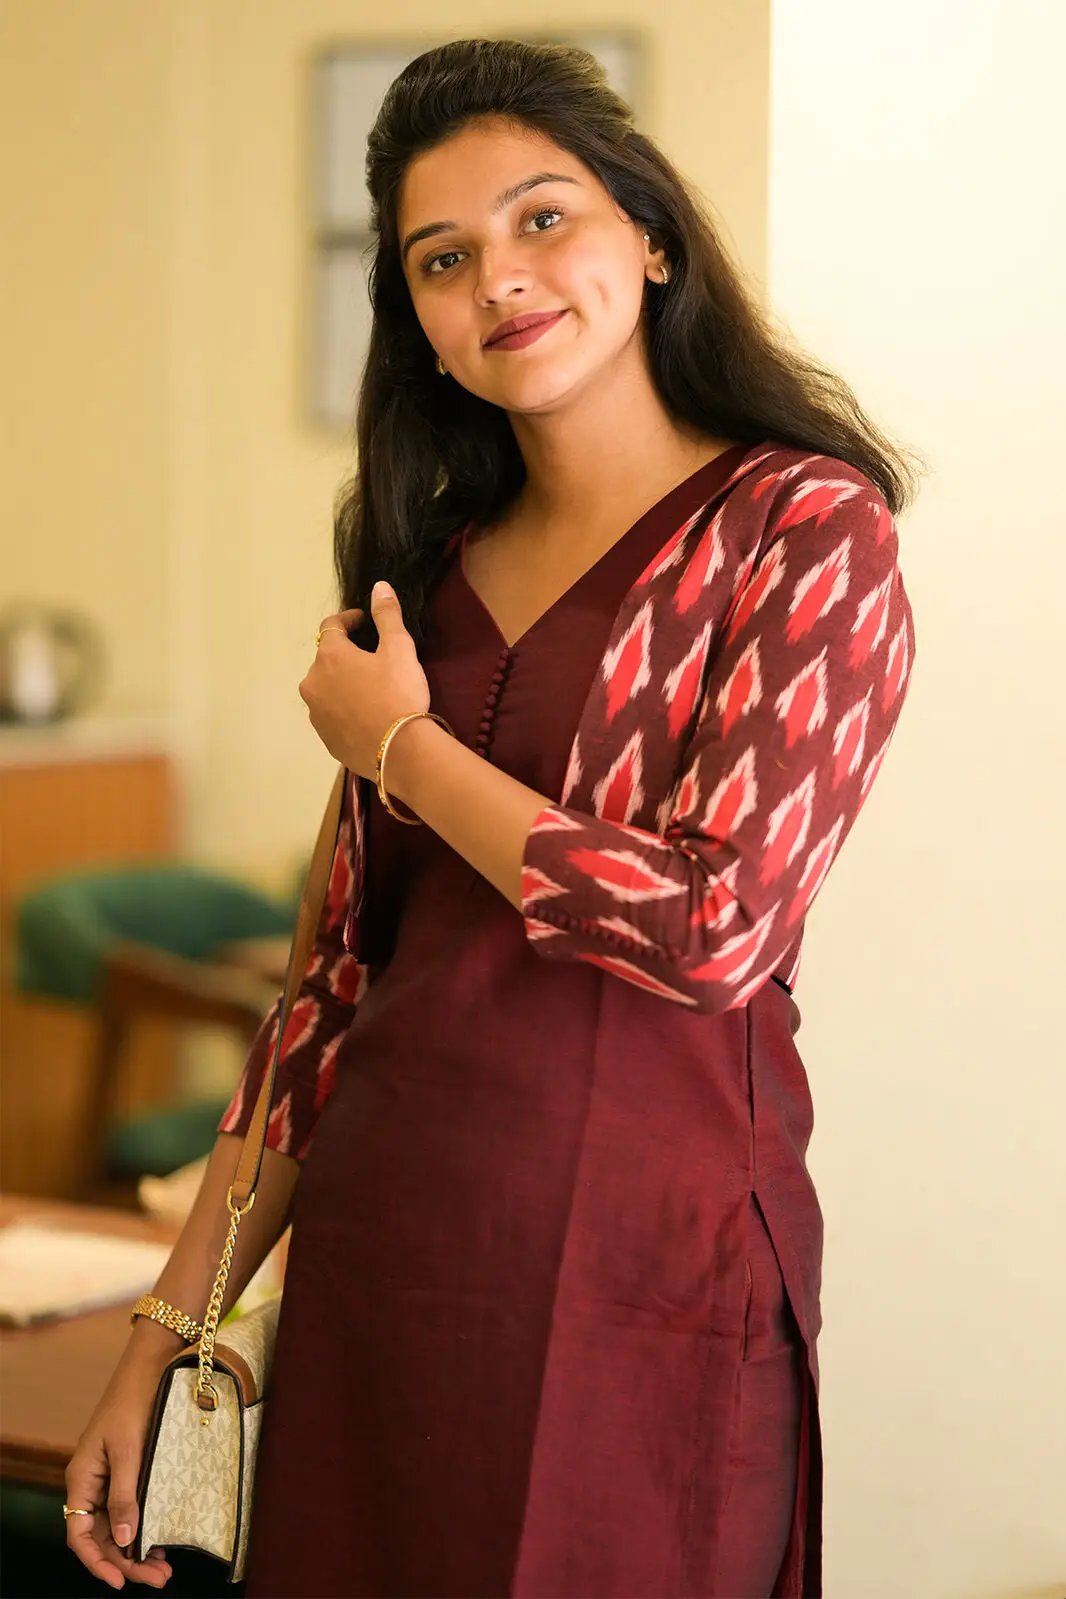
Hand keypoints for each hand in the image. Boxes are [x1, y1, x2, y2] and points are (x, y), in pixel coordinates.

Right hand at [65, 1354, 174, 1589]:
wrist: (151, 1366)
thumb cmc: (135, 1401)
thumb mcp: (130, 1449)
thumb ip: (125, 1494)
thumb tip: (125, 1538)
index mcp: (82, 1478)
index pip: (79, 1535)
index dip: (98, 1562)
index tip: (120, 1582)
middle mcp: (92, 1483)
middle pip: (102, 1536)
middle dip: (127, 1562)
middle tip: (159, 1579)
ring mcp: (110, 1478)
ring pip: (118, 1526)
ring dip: (137, 1550)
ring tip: (164, 1570)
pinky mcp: (129, 1470)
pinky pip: (131, 1508)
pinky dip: (145, 1527)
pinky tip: (162, 1542)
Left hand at [299, 581, 429, 778]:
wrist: (399, 751)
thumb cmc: (399, 694)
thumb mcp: (399, 649)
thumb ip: (387, 616)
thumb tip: (379, 586)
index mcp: (329, 656)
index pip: (331, 626)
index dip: (348, 620)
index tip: (363, 621)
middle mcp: (313, 683)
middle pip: (326, 660)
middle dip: (345, 655)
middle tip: (373, 660)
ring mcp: (315, 713)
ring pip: (326, 689)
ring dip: (342, 684)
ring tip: (370, 690)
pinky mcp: (324, 738)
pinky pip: (332, 715)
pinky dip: (344, 710)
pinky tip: (366, 715)